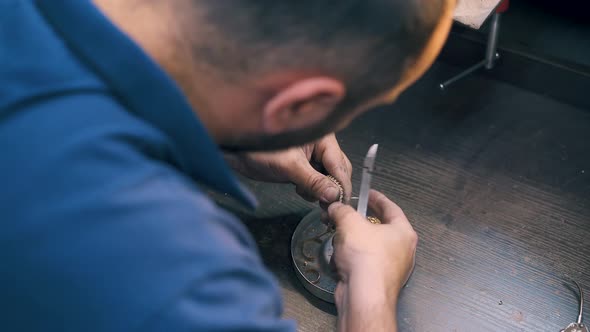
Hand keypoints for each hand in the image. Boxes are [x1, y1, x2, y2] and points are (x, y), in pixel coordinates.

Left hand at [225, 134, 351, 203]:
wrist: (237, 153)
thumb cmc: (260, 150)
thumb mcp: (288, 166)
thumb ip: (312, 181)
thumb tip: (334, 196)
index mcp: (322, 137)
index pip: (339, 164)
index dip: (341, 185)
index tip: (341, 204)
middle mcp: (321, 146)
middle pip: (338, 172)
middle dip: (333, 190)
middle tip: (328, 210)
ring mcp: (313, 158)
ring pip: (328, 179)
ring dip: (323, 192)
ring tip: (311, 199)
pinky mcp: (304, 168)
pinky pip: (317, 182)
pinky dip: (312, 191)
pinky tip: (301, 192)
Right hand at [329, 190, 417, 330]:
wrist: (364, 295)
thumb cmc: (364, 254)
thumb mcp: (349, 223)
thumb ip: (342, 210)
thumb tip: (335, 207)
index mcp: (404, 232)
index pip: (392, 208)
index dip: (377, 198)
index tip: (367, 193)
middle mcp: (403, 250)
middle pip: (380, 228)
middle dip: (361, 221)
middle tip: (348, 213)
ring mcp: (392, 268)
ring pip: (370, 247)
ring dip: (353, 241)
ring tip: (339, 235)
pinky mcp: (379, 282)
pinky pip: (365, 264)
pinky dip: (353, 259)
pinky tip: (340, 258)